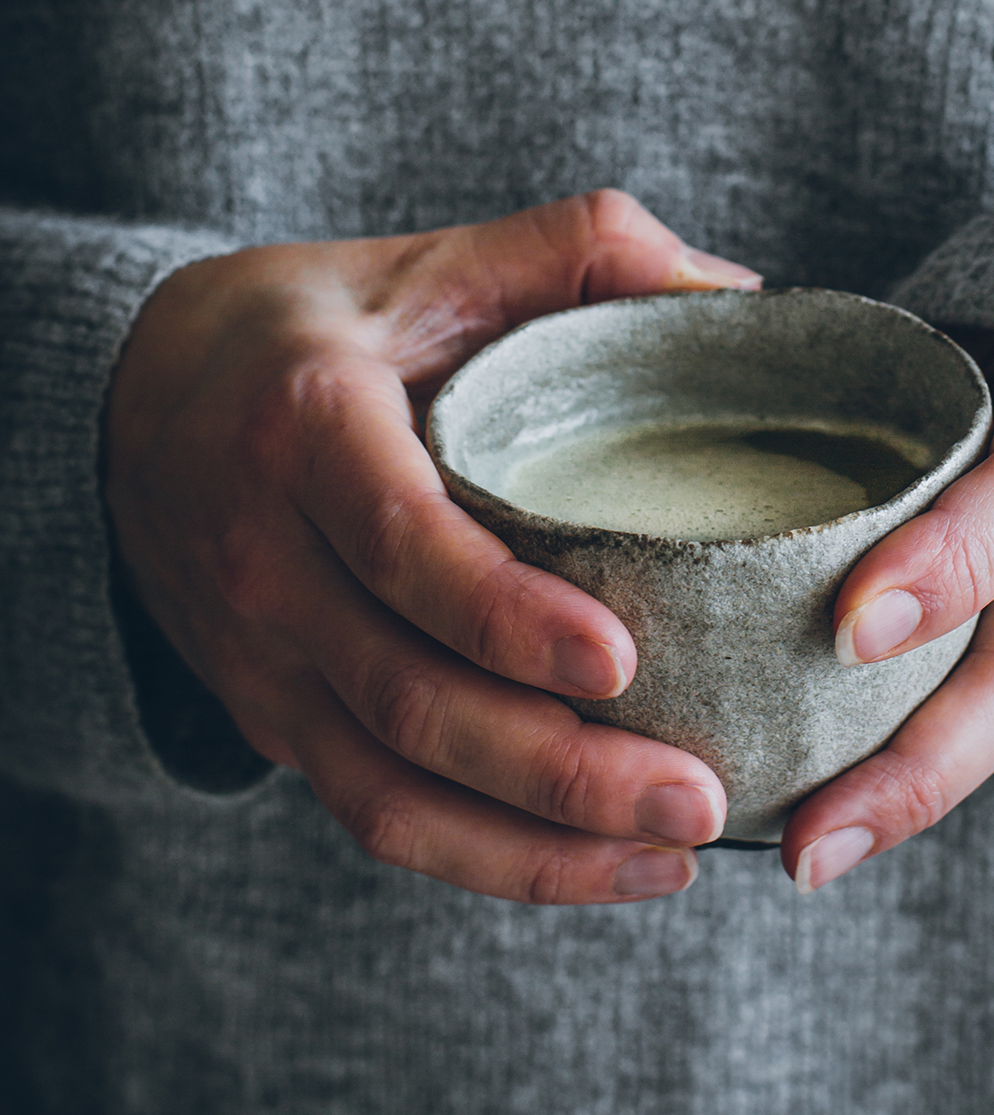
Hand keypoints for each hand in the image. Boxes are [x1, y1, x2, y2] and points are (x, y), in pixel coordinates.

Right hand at [105, 191, 758, 903]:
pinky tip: (592, 864)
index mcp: (309, 431)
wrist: (135, 400)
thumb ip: (579, 250)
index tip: (622, 660)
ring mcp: (264, 656)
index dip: (508, 617)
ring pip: (393, 790)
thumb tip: (737, 295)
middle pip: (411, 700)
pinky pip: (375, 813)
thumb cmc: (310, 332)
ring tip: (672, 857)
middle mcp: (268, 561)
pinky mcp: (275, 716)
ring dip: (536, 847)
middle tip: (698, 796)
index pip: (406, 547)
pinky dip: (484, 859)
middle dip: (561, 771)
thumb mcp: (428, 263)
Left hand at [783, 327, 993, 891]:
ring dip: (920, 795)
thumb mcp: (980, 330)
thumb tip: (694, 345)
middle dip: (923, 761)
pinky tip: (847, 814)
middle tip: (808, 837)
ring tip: (811, 854)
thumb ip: (872, 362)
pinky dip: (937, 769)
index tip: (848, 631)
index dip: (957, 563)